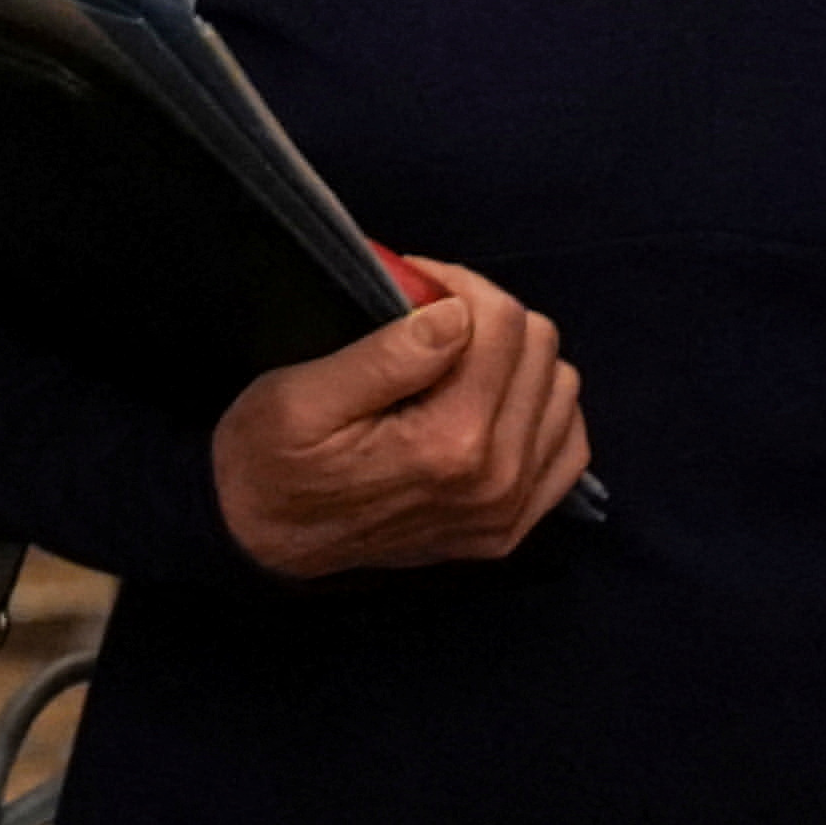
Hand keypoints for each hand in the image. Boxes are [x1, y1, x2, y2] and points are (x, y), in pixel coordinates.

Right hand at [209, 260, 588, 574]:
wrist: (258, 540)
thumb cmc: (269, 460)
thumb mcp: (302, 396)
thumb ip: (388, 355)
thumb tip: (457, 313)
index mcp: (449, 444)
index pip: (502, 323)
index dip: (459, 285)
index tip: (416, 284)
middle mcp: (496, 482)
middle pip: (540, 349)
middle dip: (489, 315)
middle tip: (432, 314)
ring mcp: (509, 512)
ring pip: (561, 389)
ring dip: (517, 359)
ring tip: (458, 357)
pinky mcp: (510, 529)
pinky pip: (567, 447)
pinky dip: (541, 410)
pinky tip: (494, 400)